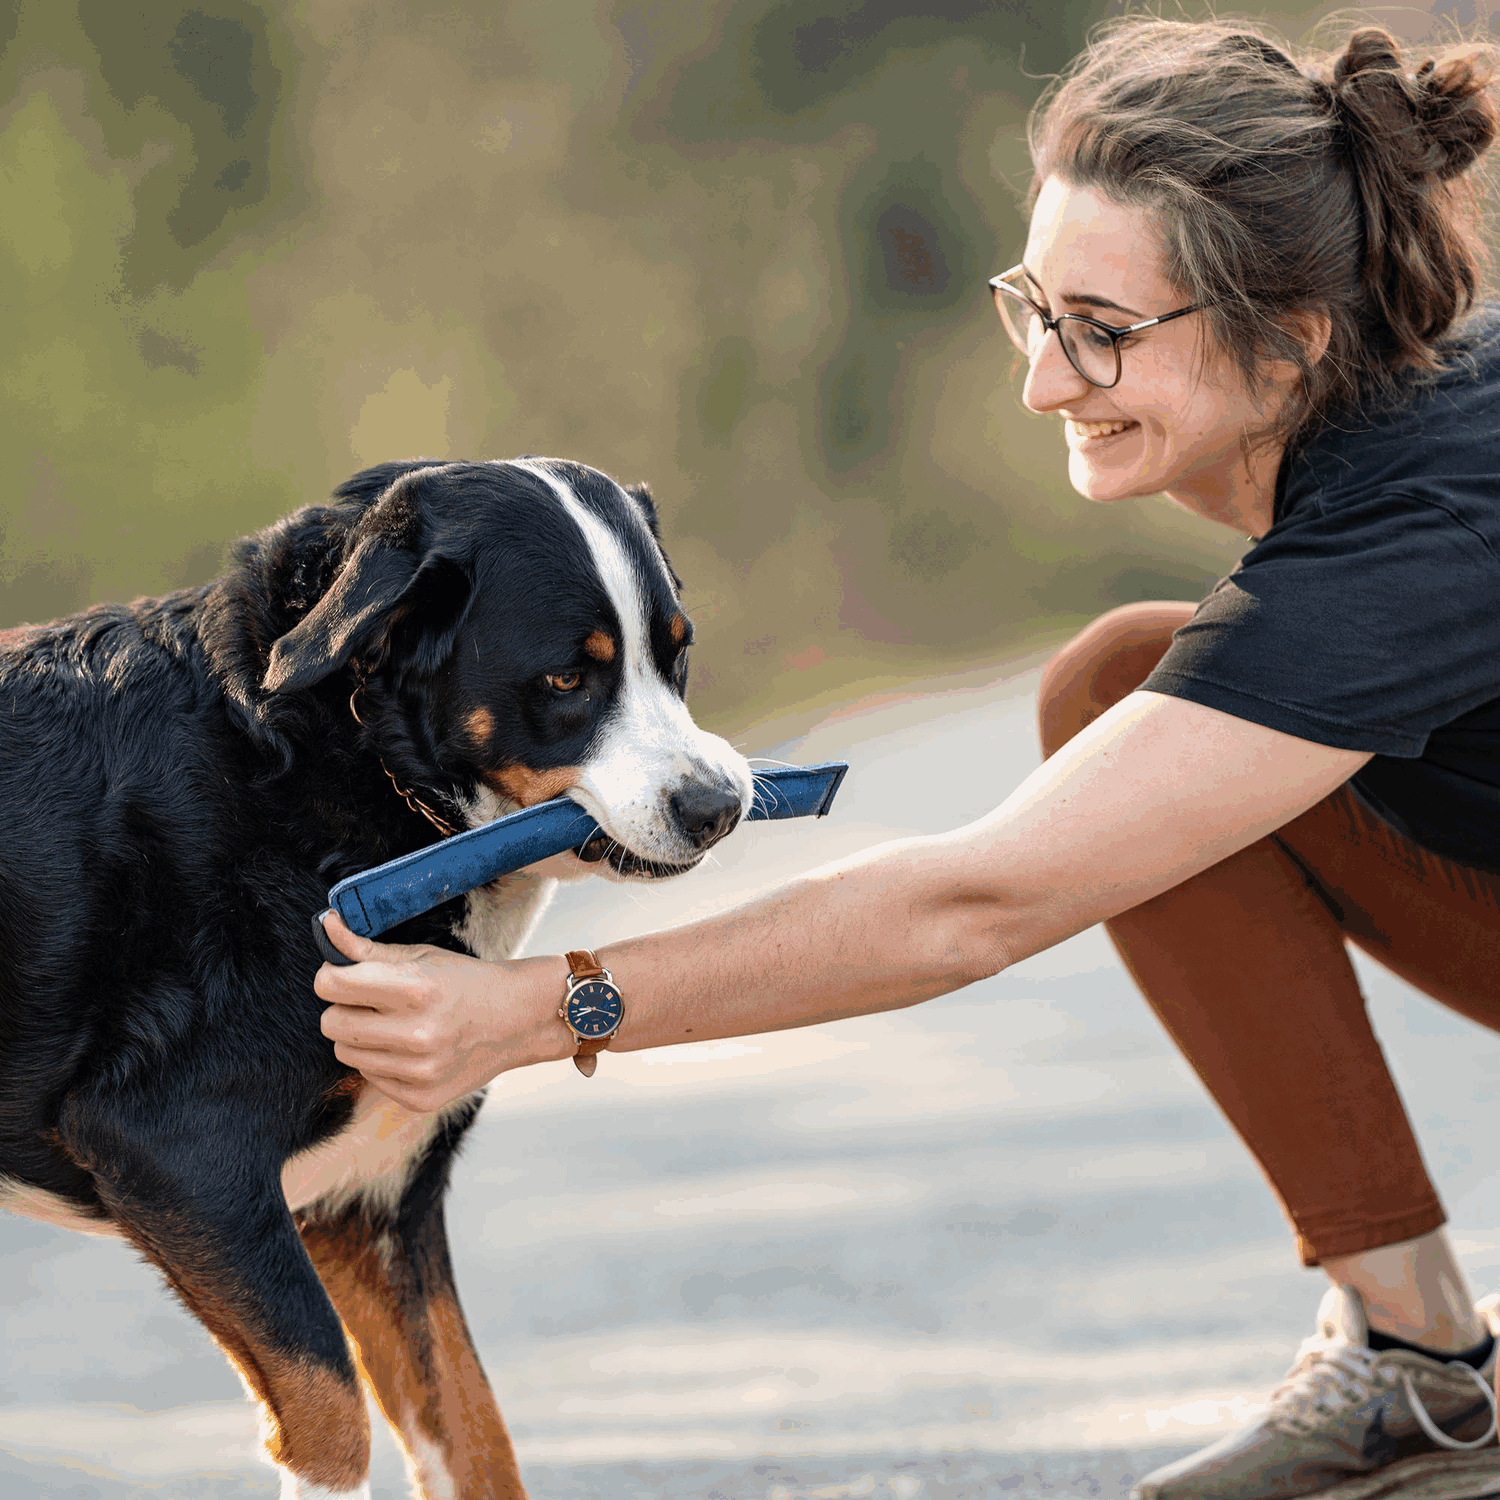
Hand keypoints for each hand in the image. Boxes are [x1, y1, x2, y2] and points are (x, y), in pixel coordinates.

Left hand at [313, 911, 569, 1112]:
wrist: (519, 1020)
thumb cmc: (467, 981)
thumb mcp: (422, 956)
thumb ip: (367, 948)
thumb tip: (327, 926)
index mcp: (418, 989)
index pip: (331, 985)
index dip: (331, 976)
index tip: (345, 975)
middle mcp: (418, 1034)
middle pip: (330, 1023)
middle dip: (343, 1008)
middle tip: (372, 1001)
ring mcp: (419, 1071)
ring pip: (344, 1053)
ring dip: (360, 1036)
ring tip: (393, 1024)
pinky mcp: (420, 1097)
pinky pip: (369, 1077)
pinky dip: (381, 1061)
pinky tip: (410, 1049)